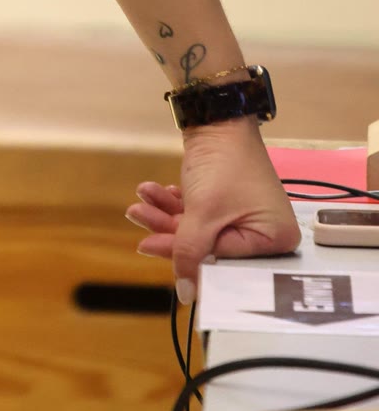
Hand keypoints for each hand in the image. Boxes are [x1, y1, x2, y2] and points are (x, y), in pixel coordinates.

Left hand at [126, 121, 300, 299]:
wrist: (216, 116)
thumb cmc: (222, 164)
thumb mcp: (204, 212)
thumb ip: (190, 253)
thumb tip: (186, 294)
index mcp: (274, 239)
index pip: (224, 262)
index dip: (186, 257)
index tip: (150, 247)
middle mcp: (264, 231)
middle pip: (208, 245)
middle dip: (169, 230)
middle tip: (137, 218)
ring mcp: (244, 214)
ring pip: (198, 227)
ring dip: (165, 214)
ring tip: (139, 202)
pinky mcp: (226, 199)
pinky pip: (199, 211)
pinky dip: (175, 202)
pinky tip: (153, 191)